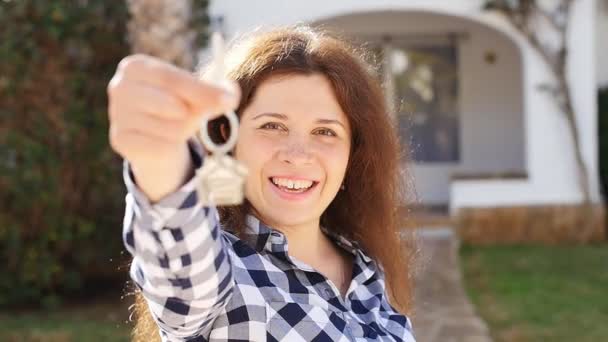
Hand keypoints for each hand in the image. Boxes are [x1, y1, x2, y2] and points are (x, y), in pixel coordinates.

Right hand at [107, 54, 239, 200]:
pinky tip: (166, 141)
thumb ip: (214, 91)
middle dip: (198, 113)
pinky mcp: (120, 140)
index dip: (203, 90)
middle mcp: (119, 88)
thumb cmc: (177, 105)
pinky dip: (173, 147)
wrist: (153, 136)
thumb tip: (230, 95)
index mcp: (135, 66)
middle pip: (172, 103)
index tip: (230, 100)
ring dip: (185, 131)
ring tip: (178, 126)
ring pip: (172, 129)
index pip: (173, 78)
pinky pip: (162, 147)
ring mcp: (117, 115)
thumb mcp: (196, 93)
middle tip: (206, 116)